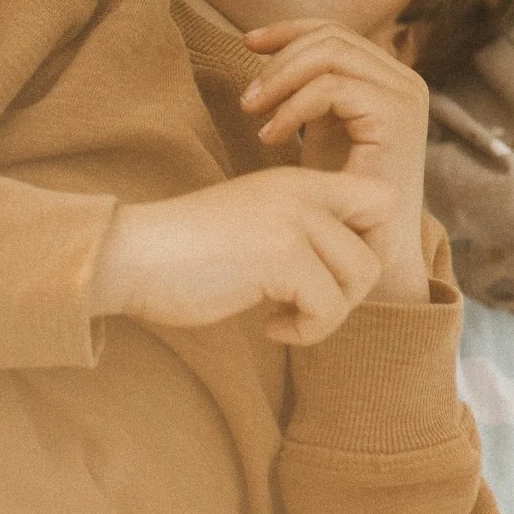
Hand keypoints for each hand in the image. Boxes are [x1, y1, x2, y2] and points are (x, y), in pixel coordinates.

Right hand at [90, 167, 396, 344]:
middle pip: (380, 241)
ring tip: (285, 316)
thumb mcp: (255, 225)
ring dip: (329, 312)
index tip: (335, 273)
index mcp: (297, 182)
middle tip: (312, 302)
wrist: (132, 254)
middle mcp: (302, 193)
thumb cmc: (185, 253)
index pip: (381, 197)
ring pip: (360, 277)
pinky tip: (269, 326)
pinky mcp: (282, 255)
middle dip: (356, 285)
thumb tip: (353, 272)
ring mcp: (294, 220)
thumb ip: (300, 232)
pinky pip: (328, 308)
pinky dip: (306, 331)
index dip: (374, 240)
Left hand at [241, 19, 431, 304]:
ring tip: (251, 112)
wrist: (368, 254)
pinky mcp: (396, 116)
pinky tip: (270, 136)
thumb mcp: (320, 126)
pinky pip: (332, 88)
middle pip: (330, 38)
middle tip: (246, 98)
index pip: (335, 32)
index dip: (288, 30)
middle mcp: (405, 80)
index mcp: (389, 77)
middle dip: (280, 59)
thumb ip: (307, 86)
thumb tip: (264, 44)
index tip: (246, 42)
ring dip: (281, 79)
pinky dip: (293, 107)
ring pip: (330, 55)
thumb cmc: (338, 196)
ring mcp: (405, 95)